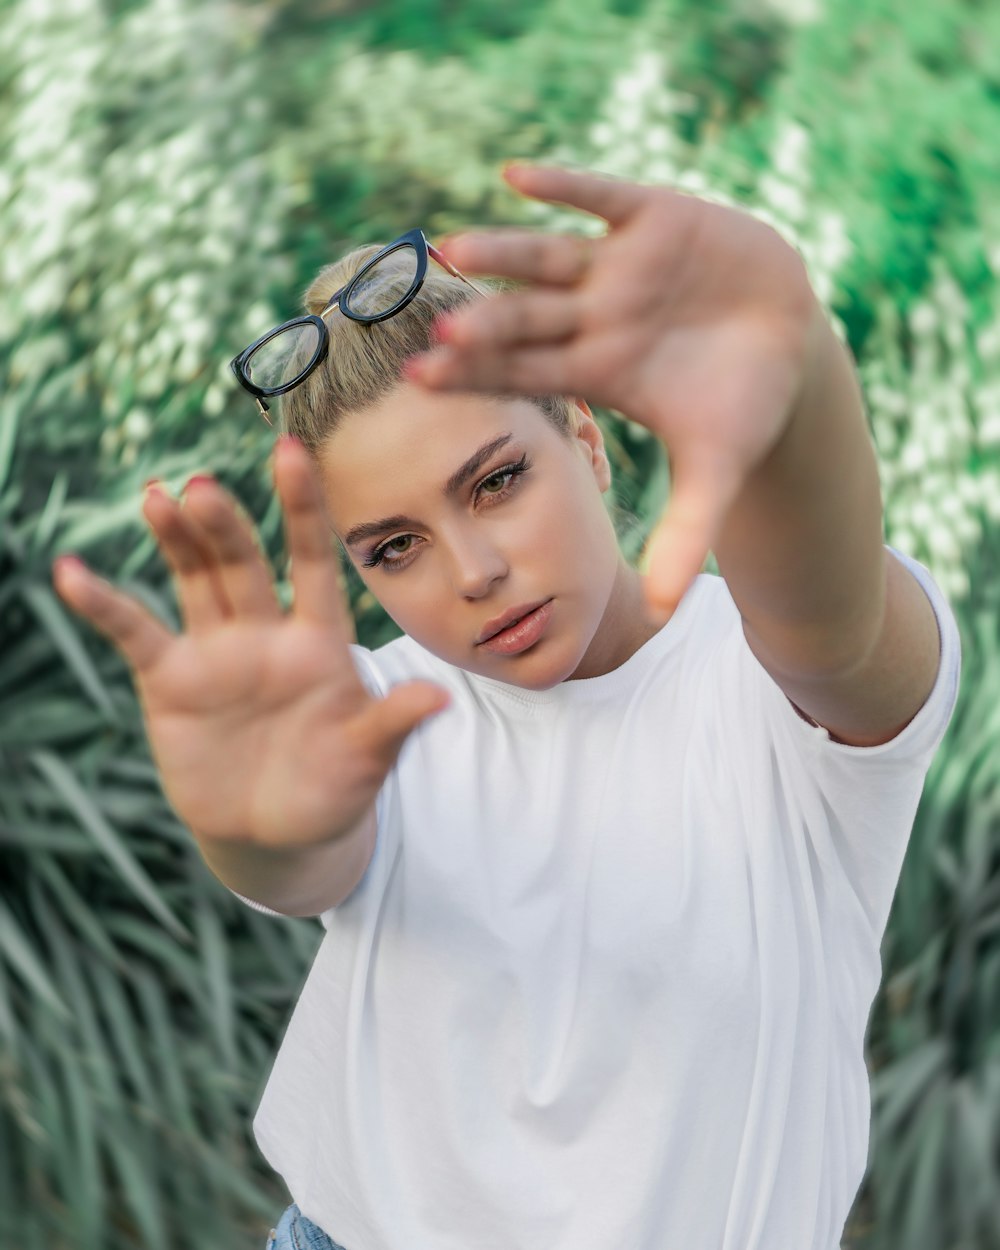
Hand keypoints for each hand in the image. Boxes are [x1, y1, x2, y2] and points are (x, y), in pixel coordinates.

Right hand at [53, 438, 449, 849]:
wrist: (279, 832)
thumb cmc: (335, 788)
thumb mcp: (366, 759)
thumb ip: (391, 723)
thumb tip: (440, 699)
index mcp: (320, 640)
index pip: (312, 562)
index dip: (303, 510)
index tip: (291, 452)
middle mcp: (267, 633)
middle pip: (242, 566)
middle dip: (224, 527)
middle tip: (203, 488)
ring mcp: (216, 653)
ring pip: (194, 582)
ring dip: (176, 542)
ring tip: (156, 497)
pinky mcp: (170, 680)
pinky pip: (134, 633)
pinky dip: (104, 605)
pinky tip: (72, 573)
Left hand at [406, 163, 819, 619]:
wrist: (785, 340)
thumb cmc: (742, 408)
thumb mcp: (717, 471)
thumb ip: (683, 535)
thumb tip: (656, 617)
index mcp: (597, 371)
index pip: (524, 374)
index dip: (478, 377)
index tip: (423, 382)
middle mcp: (593, 316)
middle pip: (527, 319)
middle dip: (487, 325)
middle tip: (436, 331)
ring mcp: (620, 267)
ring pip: (550, 257)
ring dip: (506, 252)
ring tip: (453, 247)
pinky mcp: (657, 217)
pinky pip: (604, 197)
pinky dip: (567, 186)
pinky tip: (517, 175)